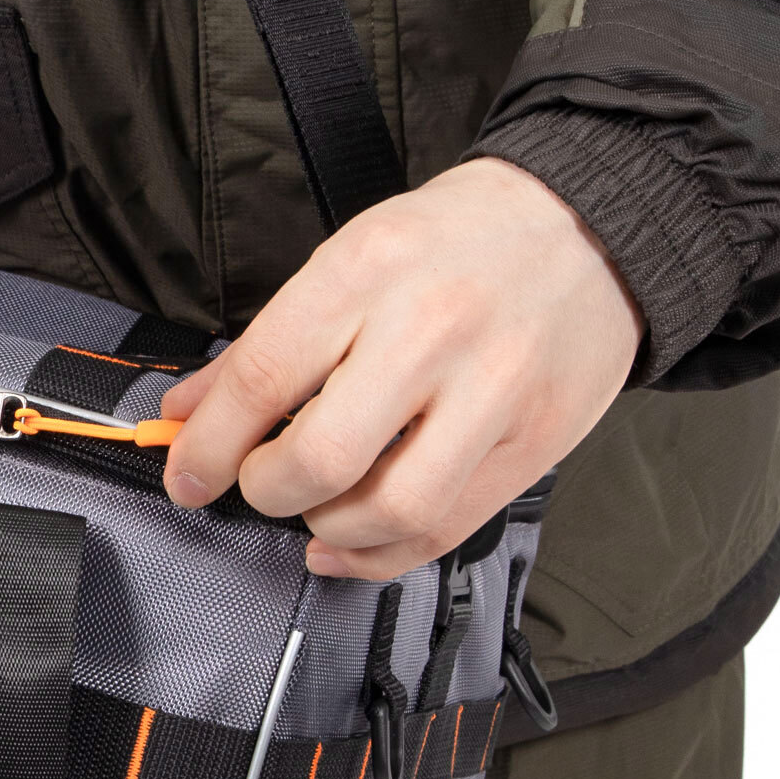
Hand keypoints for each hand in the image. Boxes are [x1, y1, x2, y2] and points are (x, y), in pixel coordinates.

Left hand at [159, 157, 642, 577]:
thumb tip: (183, 414)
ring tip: (316, 503)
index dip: (208, 447)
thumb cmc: (459, 242)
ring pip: (388, 510)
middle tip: (260, 480)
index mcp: (368, 272)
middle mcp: (433, 330)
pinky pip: (444, 529)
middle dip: (266, 489)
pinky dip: (378, 556)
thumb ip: (262, 347)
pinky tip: (346, 543)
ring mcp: (494, 390)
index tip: (187, 477)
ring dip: (327, 527)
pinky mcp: (535, 441)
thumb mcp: (349, 259)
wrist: (595, 222)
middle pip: (321, 459)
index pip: (262, 380)